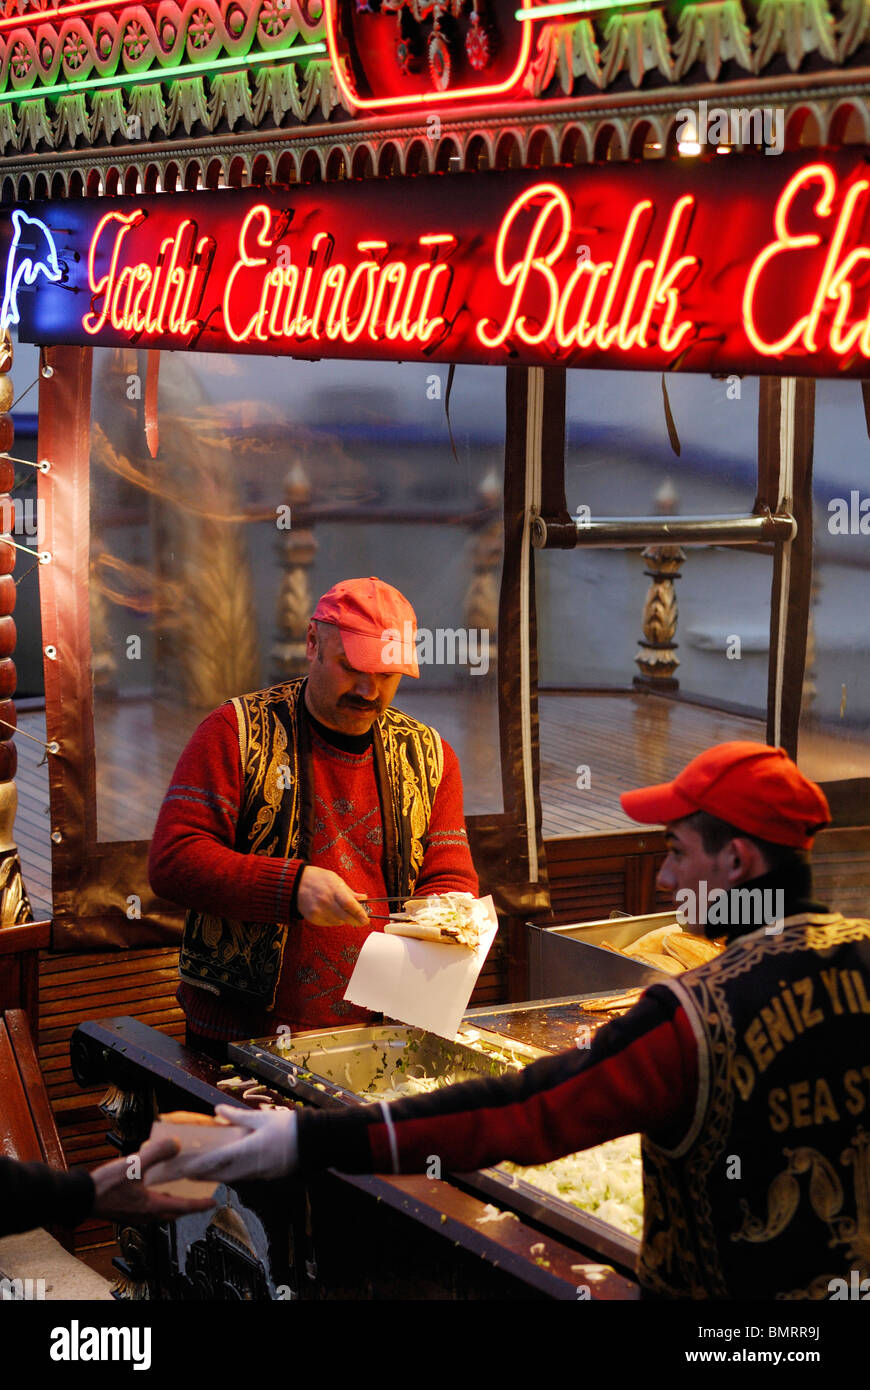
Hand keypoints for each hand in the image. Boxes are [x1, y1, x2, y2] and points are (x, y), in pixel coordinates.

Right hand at [90, 1138, 216, 1222]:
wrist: (79, 1197)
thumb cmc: (104, 1185)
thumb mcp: (134, 1166)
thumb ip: (156, 1153)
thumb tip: (177, 1143)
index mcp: (151, 1207)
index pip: (182, 1207)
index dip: (199, 1204)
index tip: (212, 1203)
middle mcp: (144, 1214)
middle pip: (173, 1213)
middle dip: (187, 1206)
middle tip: (198, 1199)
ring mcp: (134, 1214)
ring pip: (160, 1212)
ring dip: (171, 1204)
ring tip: (178, 1191)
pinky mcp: (125, 1211)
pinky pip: (148, 1208)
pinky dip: (157, 1200)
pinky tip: (151, 1187)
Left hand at [184, 1106, 297, 1183]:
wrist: (314, 1140)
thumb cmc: (288, 1126)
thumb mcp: (261, 1117)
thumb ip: (237, 1116)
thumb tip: (217, 1111)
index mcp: (250, 1149)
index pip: (219, 1160)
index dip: (201, 1165)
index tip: (187, 1168)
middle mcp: (253, 1166)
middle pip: (223, 1175)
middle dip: (205, 1176)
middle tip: (188, 1175)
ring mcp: (262, 1174)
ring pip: (234, 1178)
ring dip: (218, 1177)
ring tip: (204, 1173)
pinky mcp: (269, 1176)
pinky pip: (246, 1177)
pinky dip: (234, 1175)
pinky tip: (228, 1170)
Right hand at [297, 866, 369, 926]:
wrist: (295, 883)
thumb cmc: (317, 879)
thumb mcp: (335, 879)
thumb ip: (349, 891)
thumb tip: (363, 898)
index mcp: (333, 889)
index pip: (349, 904)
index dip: (359, 913)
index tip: (366, 919)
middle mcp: (325, 901)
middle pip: (345, 917)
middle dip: (356, 921)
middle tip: (362, 921)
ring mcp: (318, 910)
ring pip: (338, 922)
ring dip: (344, 920)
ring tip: (342, 911)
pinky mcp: (312, 917)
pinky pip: (328, 923)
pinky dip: (334, 921)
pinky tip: (332, 913)